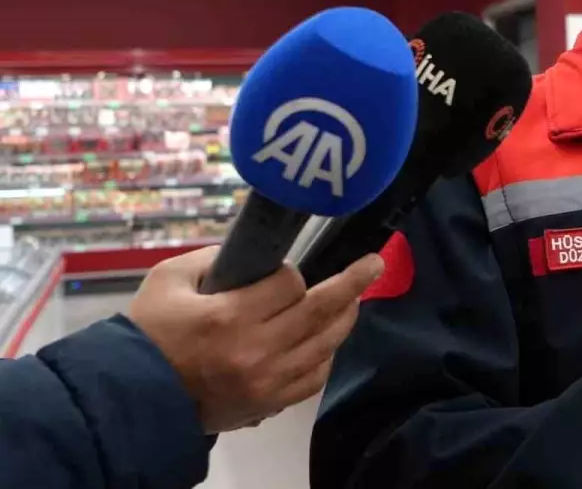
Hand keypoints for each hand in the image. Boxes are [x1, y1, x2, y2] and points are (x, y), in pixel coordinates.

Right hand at [128, 246, 383, 433]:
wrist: (132, 396)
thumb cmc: (149, 331)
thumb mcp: (169, 279)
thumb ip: (214, 258)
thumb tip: (257, 252)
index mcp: (229, 317)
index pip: (289, 285)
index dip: (291, 273)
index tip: (281, 272)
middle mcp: (255, 351)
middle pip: (320, 311)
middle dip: (353, 282)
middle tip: (374, 263)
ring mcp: (266, 382)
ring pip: (325, 345)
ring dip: (345, 318)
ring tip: (354, 298)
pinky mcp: (268, 404)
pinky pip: (314, 378)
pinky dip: (326, 355)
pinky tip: (327, 340)